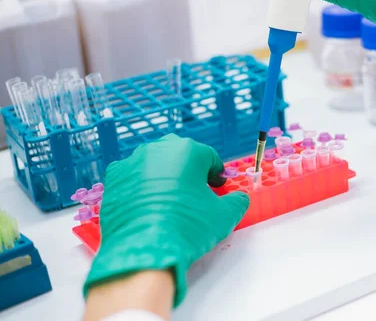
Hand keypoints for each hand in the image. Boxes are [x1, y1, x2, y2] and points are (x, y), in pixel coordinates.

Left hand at [83, 134, 249, 306]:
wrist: (144, 250)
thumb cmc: (187, 228)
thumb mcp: (224, 216)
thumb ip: (237, 201)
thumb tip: (238, 199)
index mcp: (187, 150)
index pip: (208, 157)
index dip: (216, 173)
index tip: (217, 187)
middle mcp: (158, 149)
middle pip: (180, 155)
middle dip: (189, 171)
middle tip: (195, 193)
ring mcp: (132, 163)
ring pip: (155, 164)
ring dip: (165, 177)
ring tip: (170, 201)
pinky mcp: (113, 179)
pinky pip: (133, 177)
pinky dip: (141, 186)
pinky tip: (147, 205)